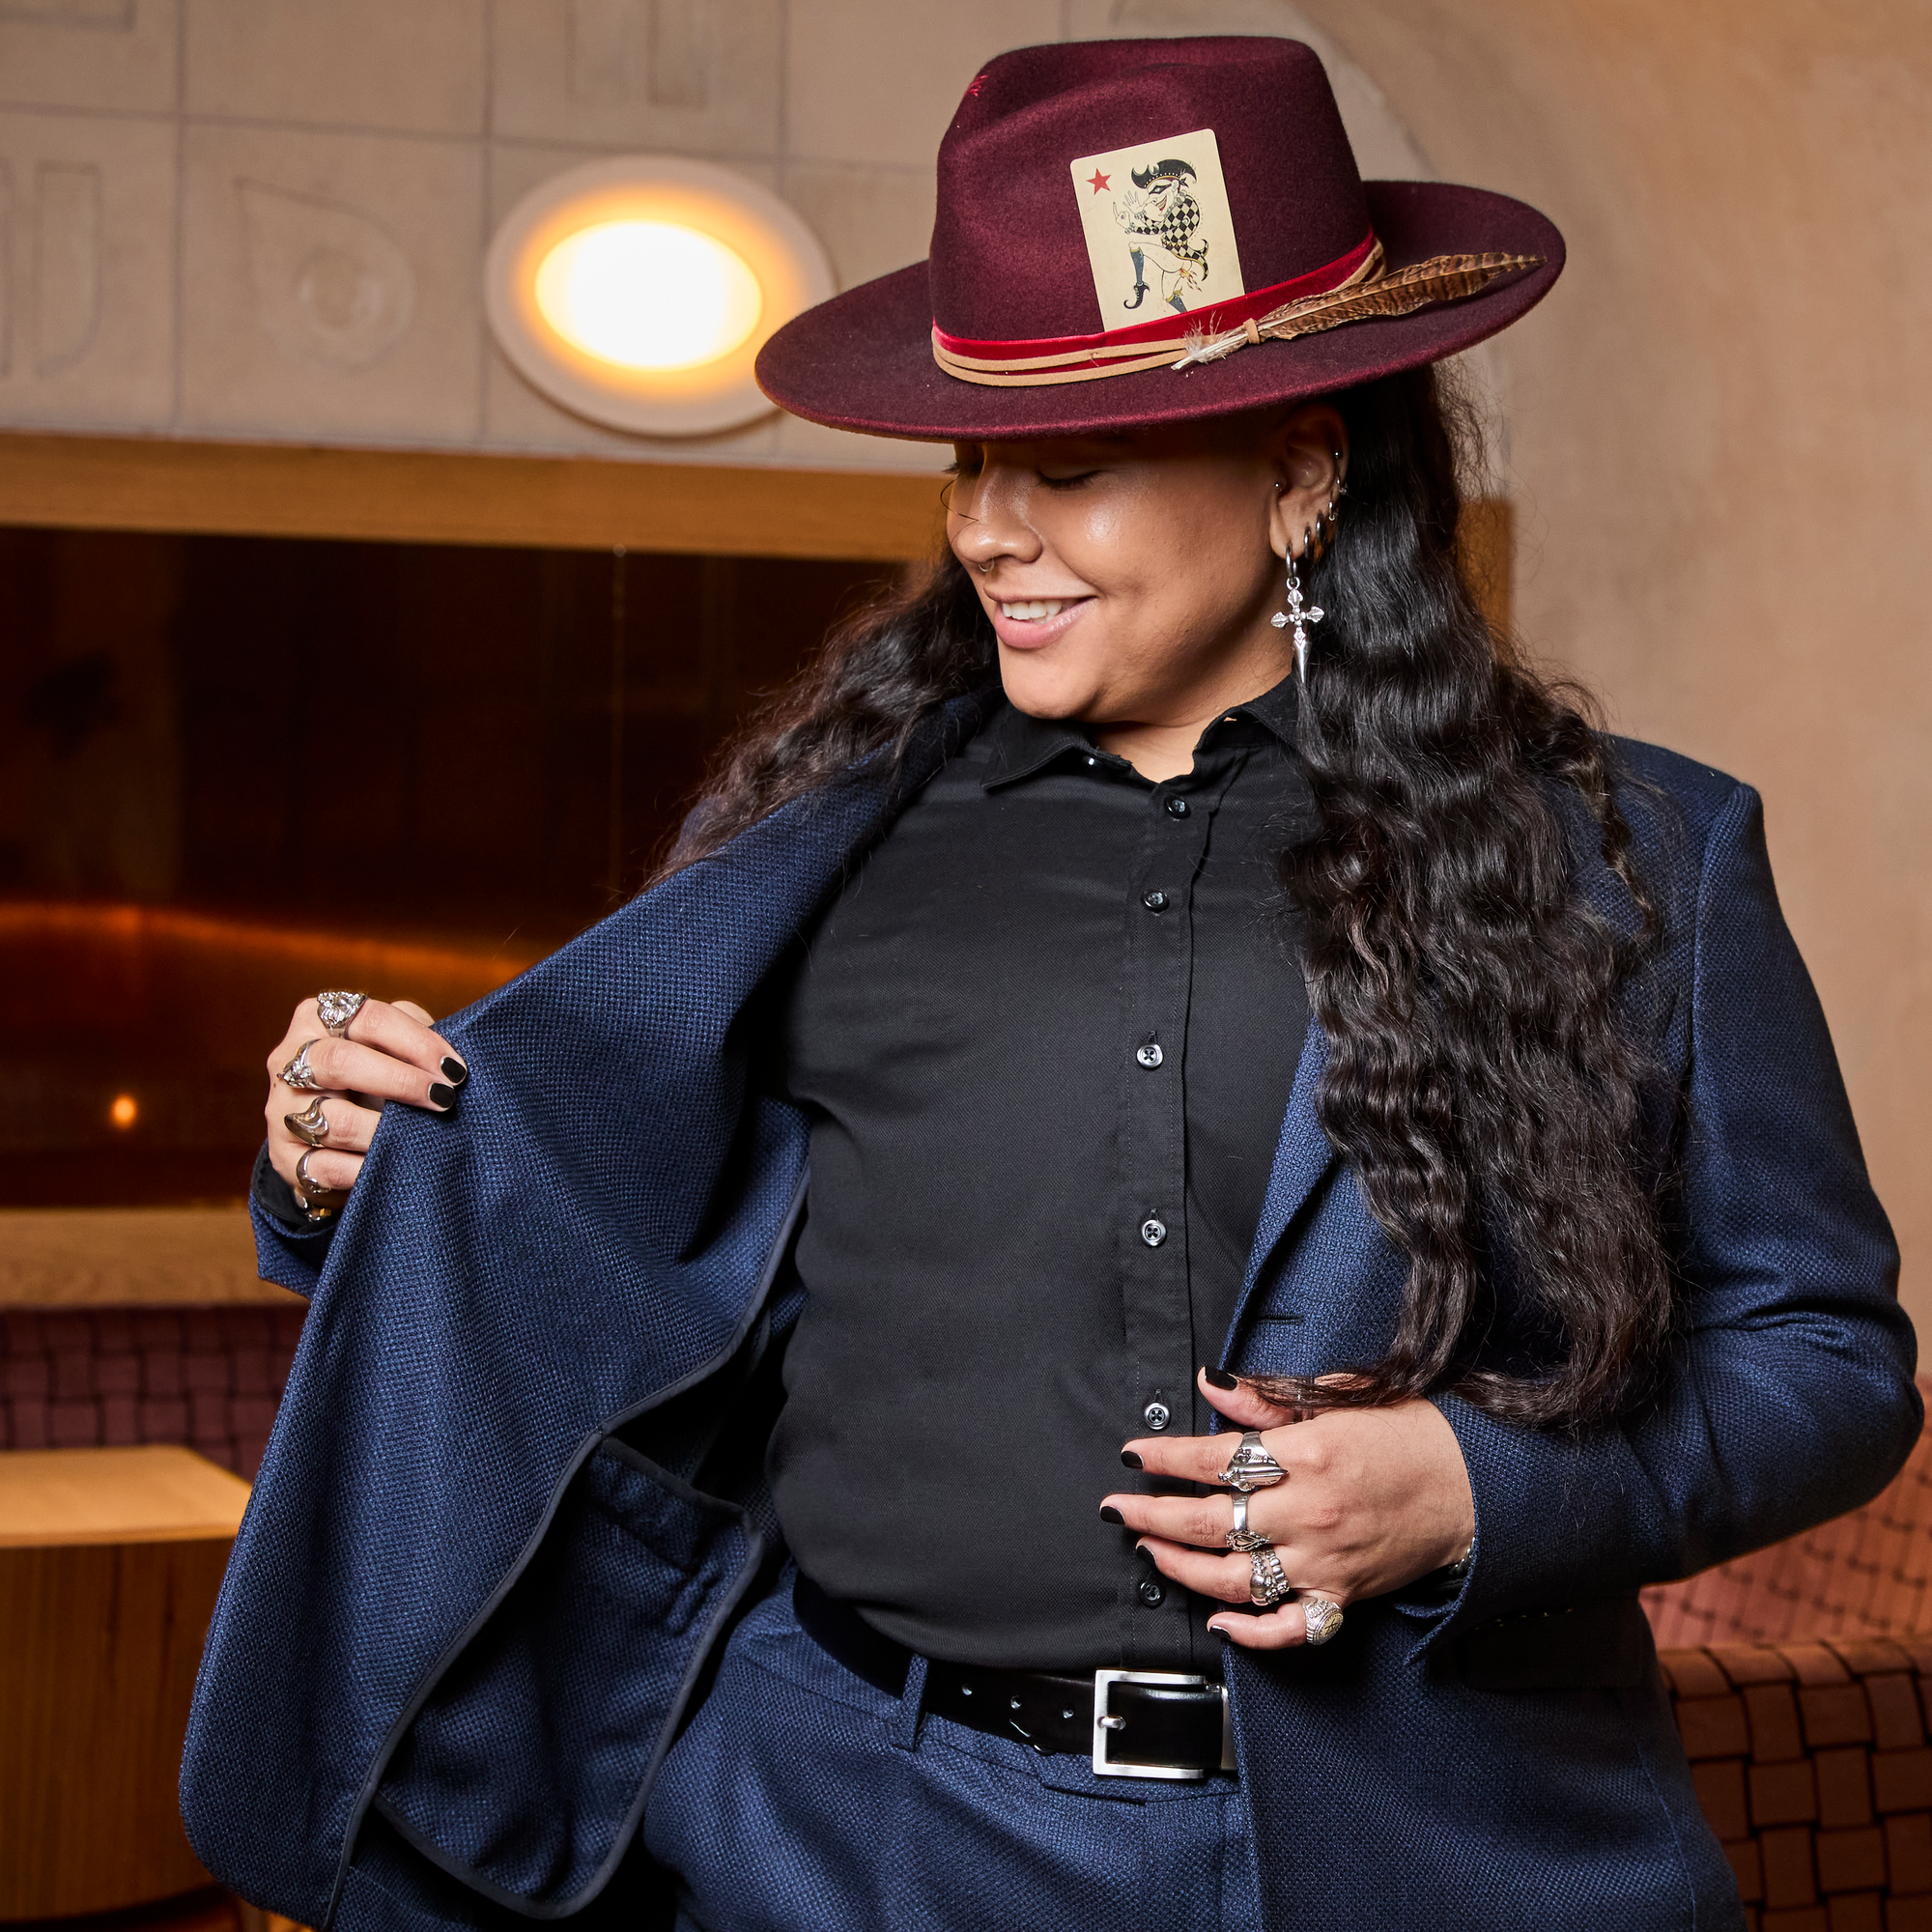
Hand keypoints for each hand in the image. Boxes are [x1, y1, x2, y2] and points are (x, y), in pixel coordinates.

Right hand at [264, 996, 465, 1201]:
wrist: (336, 1138)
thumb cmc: (373, 1080)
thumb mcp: (390, 1046)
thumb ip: (415, 1035)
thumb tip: (448, 1060)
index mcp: (316, 1019)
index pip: (369, 1019)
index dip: (417, 1043)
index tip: (454, 1070)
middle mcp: (290, 1061)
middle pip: (340, 1061)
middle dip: (400, 1081)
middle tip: (444, 1098)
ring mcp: (282, 1111)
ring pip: (335, 1121)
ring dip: (385, 1132)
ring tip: (418, 1137)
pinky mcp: (286, 1159)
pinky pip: (328, 1167)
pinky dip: (366, 1169)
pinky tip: (392, 1165)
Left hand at [1101, 1370, 1474, 1651]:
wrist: (1476, 1485)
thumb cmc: (1410, 1433)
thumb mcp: (1340, 1397)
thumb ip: (1269, 1399)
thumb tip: (1212, 1384)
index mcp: (1310, 1454)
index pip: (1216, 1459)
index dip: (1166, 1457)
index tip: (1134, 1454)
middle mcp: (1312, 1512)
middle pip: (1212, 1522)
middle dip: (1153, 1515)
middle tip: (1118, 1508)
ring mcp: (1326, 1562)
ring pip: (1235, 1579)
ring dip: (1182, 1567)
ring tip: (1149, 1549)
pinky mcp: (1343, 1596)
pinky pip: (1288, 1628)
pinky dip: (1249, 1633)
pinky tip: (1217, 1619)